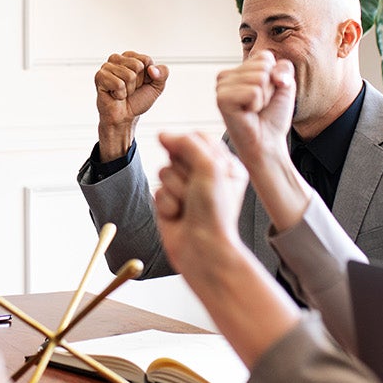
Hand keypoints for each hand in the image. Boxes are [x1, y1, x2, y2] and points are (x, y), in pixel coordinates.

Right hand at [94, 51, 167, 161]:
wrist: (124, 118)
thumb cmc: (137, 100)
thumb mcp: (157, 86)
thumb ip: (163, 73)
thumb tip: (152, 69)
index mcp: (130, 57)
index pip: (146, 60)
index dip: (147, 76)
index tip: (140, 84)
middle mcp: (117, 59)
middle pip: (137, 66)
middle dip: (137, 82)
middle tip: (130, 90)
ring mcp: (106, 67)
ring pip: (129, 75)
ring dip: (129, 89)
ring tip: (122, 93)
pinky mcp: (100, 77)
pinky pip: (119, 84)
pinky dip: (120, 94)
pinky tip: (115, 95)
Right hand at [153, 131, 250, 281]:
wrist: (202, 248)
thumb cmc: (214, 212)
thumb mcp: (209, 167)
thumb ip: (186, 144)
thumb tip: (162, 134)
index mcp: (224, 165)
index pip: (198, 138)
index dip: (191, 147)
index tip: (198, 163)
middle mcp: (205, 176)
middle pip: (177, 153)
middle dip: (182, 172)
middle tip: (196, 191)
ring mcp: (186, 190)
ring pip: (164, 171)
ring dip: (174, 189)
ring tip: (187, 206)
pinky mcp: (170, 203)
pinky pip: (157, 191)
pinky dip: (166, 204)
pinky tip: (178, 216)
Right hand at [215, 54, 296, 172]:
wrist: (267, 141)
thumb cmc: (272, 116)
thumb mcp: (285, 84)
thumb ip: (284, 67)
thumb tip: (272, 73)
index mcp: (238, 70)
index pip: (265, 57)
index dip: (275, 77)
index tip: (266, 95)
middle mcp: (226, 76)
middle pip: (263, 66)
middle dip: (269, 88)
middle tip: (259, 105)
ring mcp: (221, 87)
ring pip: (259, 78)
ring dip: (264, 98)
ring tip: (254, 109)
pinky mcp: (222, 99)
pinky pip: (253, 91)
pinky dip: (257, 105)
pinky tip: (248, 113)